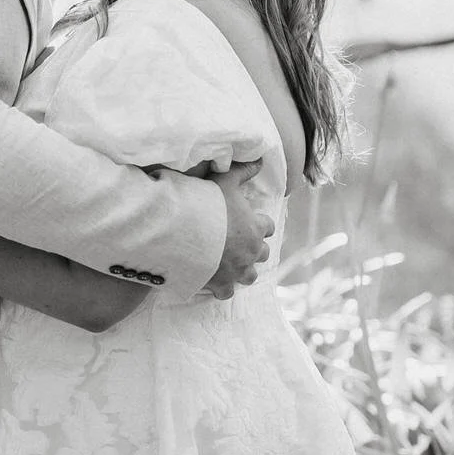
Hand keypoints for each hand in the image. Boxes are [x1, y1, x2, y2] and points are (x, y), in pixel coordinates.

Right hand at [204, 158, 274, 298]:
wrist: (185, 232)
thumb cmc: (207, 204)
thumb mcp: (225, 181)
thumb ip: (243, 170)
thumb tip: (260, 160)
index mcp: (256, 228)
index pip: (268, 226)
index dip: (259, 223)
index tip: (249, 221)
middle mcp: (251, 251)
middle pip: (262, 253)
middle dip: (254, 249)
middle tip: (239, 243)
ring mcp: (237, 270)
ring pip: (249, 276)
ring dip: (243, 270)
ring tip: (232, 265)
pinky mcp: (221, 284)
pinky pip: (227, 293)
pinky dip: (223, 289)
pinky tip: (215, 282)